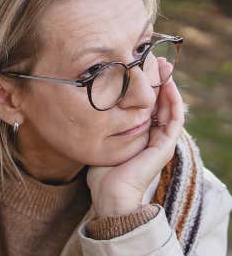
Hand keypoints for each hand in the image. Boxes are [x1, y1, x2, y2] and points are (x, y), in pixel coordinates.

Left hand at [86, 65, 184, 216]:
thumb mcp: (98, 144)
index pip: (146, 106)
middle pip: (159, 103)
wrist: (110, 196)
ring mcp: (161, 141)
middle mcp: (152, 137)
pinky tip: (168, 86)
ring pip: (169, 107)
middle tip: (155, 59)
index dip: (145, 87)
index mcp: (139, 136)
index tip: (138, 68)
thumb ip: (99, 129)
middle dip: (158, 80)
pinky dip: (173, 101)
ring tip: (163, 66)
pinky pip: (174, 119)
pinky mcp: (165, 146)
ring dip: (168, 86)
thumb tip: (81, 112)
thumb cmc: (101, 176)